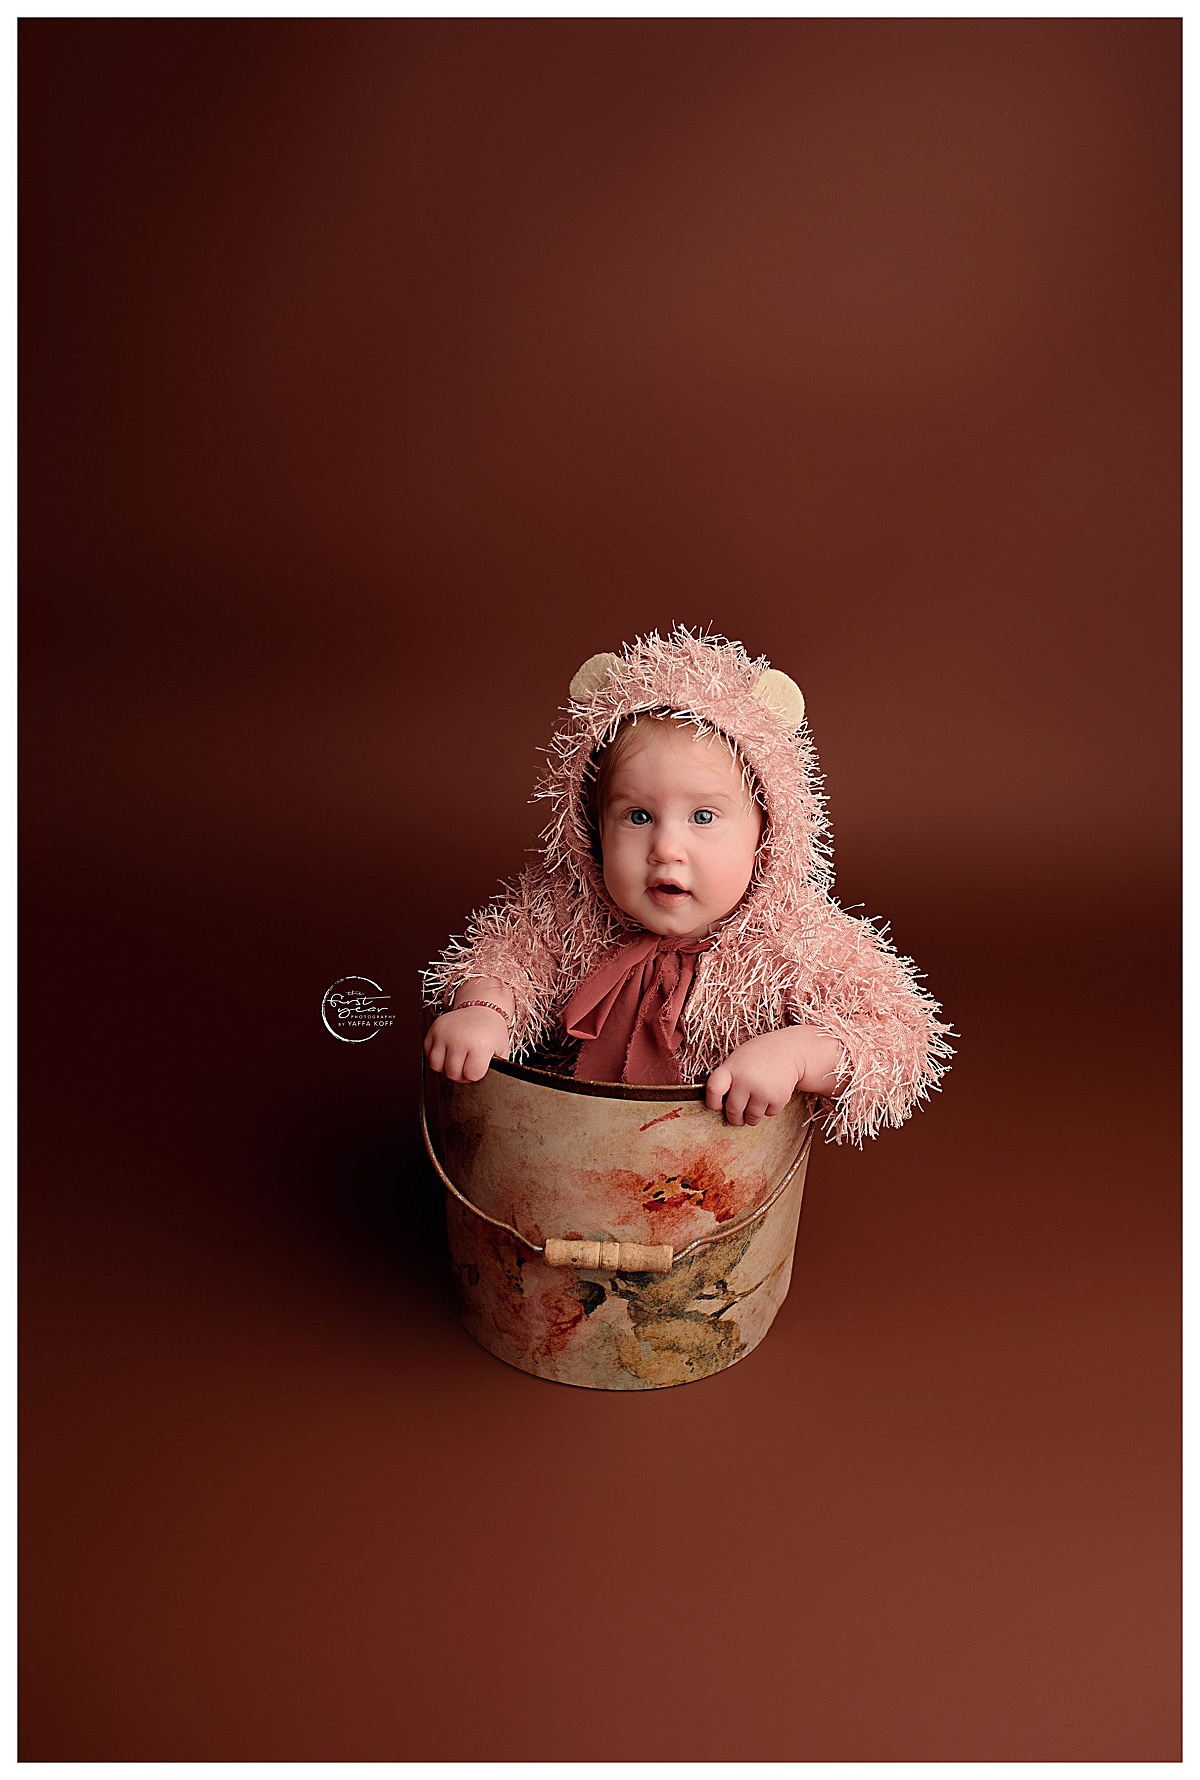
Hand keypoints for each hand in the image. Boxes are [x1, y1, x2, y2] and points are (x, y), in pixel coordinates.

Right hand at [424, 1007, 510, 1081]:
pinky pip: (428, 1053)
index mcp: (480, 1046)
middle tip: (467, 1065)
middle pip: (452, 1073)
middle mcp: (460, 1039)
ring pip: (436, 1066)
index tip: (478, 1068)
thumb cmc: (491, 1031)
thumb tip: (488, 1084)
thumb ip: (495, 1069)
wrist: (482, 1007)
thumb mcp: (501, 1051)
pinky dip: (436, 1056)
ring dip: (445, 1067)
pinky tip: (448, 1050)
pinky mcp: (433, 1030)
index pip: (471, 1075)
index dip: (474, 1075)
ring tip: (456, 1059)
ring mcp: (444, 1034)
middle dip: (460, 1074)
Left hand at [705, 1026, 842, 1126]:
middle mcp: (746, 1080)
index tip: (716, 1105)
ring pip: (751, 1118)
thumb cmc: (758, 1057)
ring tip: (755, 1103)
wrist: (790, 1051)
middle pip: (733, 1110)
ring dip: (751, 1116)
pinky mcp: (778, 1099)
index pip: (714, 1089)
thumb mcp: (738, 1060)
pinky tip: (770, 1094)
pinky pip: (768, 1114)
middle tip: (737, 1116)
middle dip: (734, 1117)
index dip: (712, 1102)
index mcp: (731, 1068)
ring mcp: (762, 1090)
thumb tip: (721, 1107)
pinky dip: (768, 1109)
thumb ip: (728, 1080)